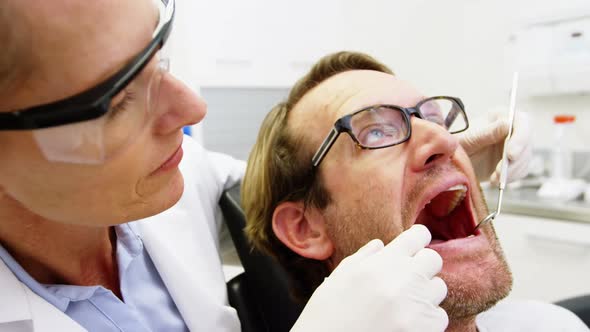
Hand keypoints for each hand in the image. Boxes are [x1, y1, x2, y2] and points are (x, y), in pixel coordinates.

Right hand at [291, 225, 447, 331]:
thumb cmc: (329, 311)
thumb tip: (381, 245)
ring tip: (402, 303)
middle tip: (407, 277)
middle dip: (422, 265)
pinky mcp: (426, 328)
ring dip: (424, 292)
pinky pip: (439, 315)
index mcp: (384, 261)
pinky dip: (427, 318)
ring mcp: (418, 305)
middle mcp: (405, 279)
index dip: (417, 238)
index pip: (418, 236)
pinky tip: (405, 322)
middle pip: (433, 259)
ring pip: (439, 288)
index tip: (413, 245)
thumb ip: (364, 256)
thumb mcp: (341, 276)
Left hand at [459, 110, 531, 184]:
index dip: (520, 138)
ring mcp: (515, 145)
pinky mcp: (514, 161)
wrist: (454, 161)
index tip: (511, 155)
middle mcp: (511, 128)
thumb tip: (508, 124)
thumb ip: (488, 133)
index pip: (521, 121)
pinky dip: (511, 177)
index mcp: (500, 116)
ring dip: (512, 171)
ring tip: (495, 178)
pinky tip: (496, 180)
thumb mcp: (470, 139)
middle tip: (501, 173)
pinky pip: (521, 170)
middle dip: (516, 160)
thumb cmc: (459, 145)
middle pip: (527, 142)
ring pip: (525, 158)